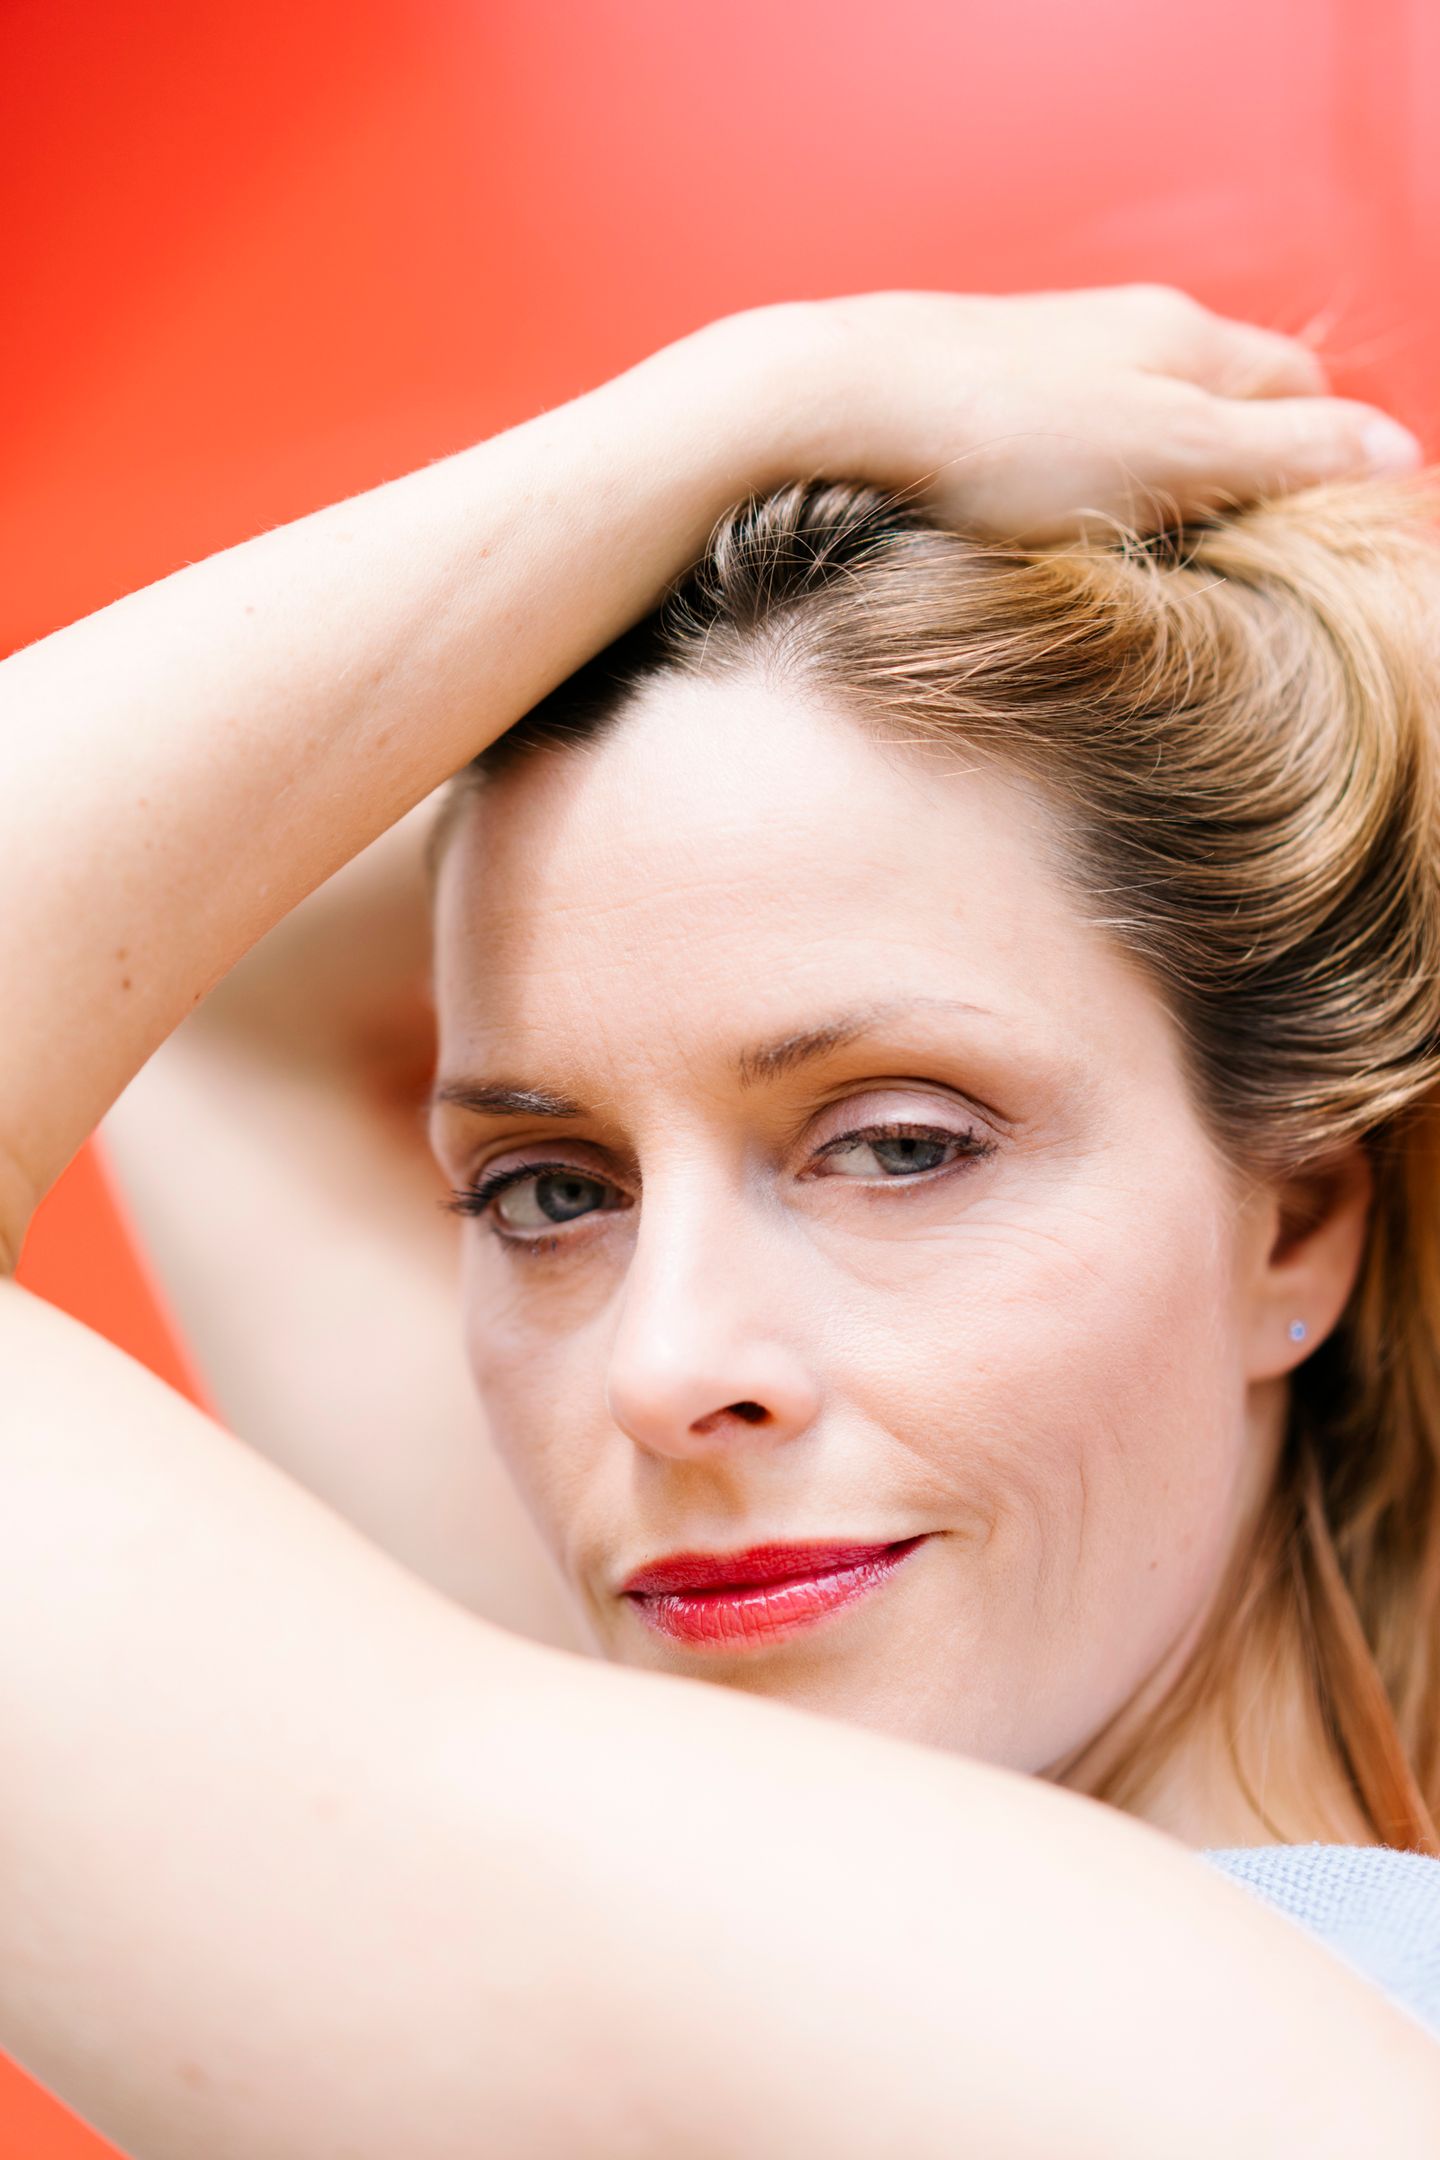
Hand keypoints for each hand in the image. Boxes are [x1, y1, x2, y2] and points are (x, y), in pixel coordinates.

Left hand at [729, 285, 1422, 540]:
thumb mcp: (1171, 455)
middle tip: (1222, 558)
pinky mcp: (982, 387)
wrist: (841, 403)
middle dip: (1239, 470)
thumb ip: (1283, 455)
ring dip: (1156, 478)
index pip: (1301, 390)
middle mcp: (1126, 328)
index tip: (1300, 540)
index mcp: (1189, 339)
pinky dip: (1080, 481)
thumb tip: (1395, 454)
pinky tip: (1045, 526)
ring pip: (1140, 416)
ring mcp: (1050, 353)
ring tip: (1137, 550)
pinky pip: (1063, 437)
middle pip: (1224, 397)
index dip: (1315, 463)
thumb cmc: (1006, 436)